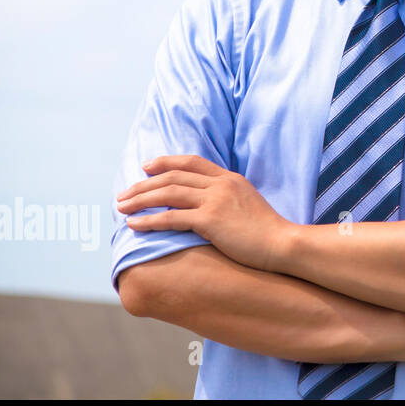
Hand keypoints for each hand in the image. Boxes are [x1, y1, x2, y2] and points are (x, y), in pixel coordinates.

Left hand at [117, 155, 292, 272]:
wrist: (282, 243)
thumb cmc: (267, 231)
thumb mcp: (248, 203)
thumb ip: (228, 197)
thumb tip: (208, 204)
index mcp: (230, 178)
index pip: (192, 162)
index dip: (166, 162)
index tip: (147, 167)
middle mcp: (221, 184)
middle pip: (173, 176)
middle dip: (144, 184)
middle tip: (125, 193)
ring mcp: (215, 200)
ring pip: (168, 193)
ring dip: (140, 200)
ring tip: (122, 207)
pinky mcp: (210, 220)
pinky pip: (171, 217)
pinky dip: (149, 220)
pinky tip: (134, 225)